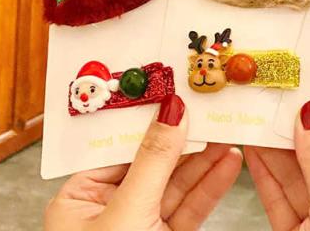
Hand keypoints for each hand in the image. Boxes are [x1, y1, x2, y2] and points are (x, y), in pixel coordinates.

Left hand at [45, 94, 242, 230]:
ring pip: (176, 183)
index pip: (119, 144)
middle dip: (186, 137)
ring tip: (229, 131)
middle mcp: (108, 209)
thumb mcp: (128, 214)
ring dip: (205, 159)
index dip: (150, 117)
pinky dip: (211, 187)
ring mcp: (139, 225)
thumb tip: (171, 111)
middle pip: (153, 161)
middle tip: (211, 108)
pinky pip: (189, 207)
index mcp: (80, 198)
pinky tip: (228, 165)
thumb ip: (154, 161)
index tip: (177, 92)